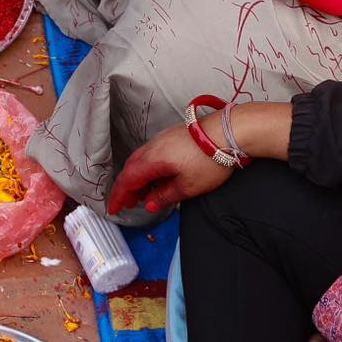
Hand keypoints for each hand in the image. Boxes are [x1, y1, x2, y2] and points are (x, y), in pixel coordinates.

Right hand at [106, 121, 233, 216]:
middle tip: (128, 204)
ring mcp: (162, 139)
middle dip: (126, 188)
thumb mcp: (188, 186)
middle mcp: (153, 147)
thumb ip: (165, 196)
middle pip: (131, 169)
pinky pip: (151, 154)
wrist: (228, 132)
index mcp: (152, 160)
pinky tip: (158, 176)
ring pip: (141, 160)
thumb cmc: (210, 158)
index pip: (127, 180)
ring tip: (144, 194)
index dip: (118, 196)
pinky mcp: (172, 136)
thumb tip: (150, 203)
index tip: (114, 209)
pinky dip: (148, 168)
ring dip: (137, 178)